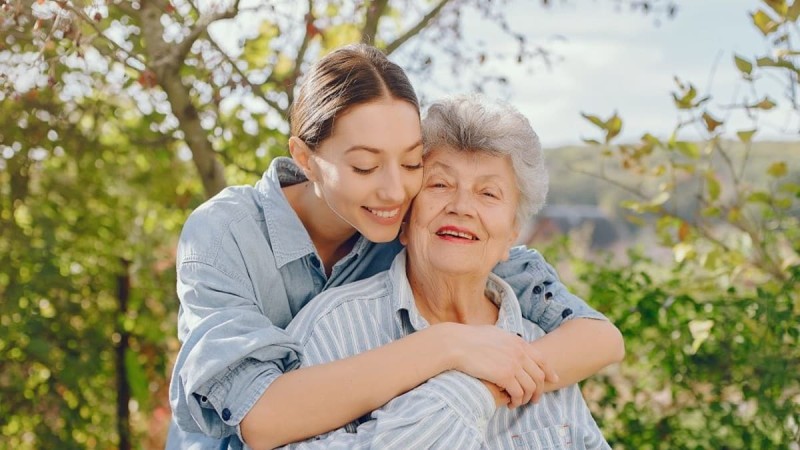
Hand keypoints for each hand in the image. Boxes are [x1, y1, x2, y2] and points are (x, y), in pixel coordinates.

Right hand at [441, 323, 558, 407]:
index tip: (553, 379)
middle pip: (538, 376)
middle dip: (539, 390)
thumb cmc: (469, 338)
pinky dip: (516, 401)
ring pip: (530, 387)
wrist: (456, 343)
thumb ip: (505, 340)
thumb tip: (508, 342)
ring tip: (518, 403)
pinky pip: (518, 393)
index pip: (541, 359)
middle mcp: (519, 353)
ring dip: (526, 398)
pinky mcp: (504, 376)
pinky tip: (510, 403)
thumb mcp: (494, 333)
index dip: (549, 371)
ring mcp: (513, 364)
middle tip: (534, 400)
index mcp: (517, 342)